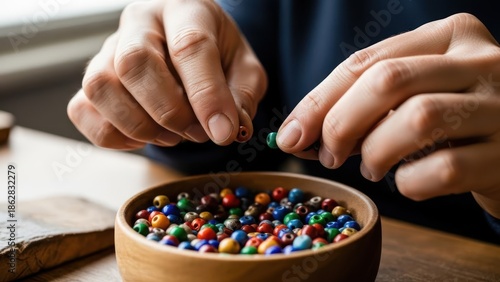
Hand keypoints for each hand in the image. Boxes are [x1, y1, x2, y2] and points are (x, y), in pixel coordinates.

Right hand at [68, 0, 265, 149]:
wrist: (189, 50)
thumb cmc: (218, 58)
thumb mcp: (244, 71)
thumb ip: (241, 97)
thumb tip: (228, 130)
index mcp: (185, 9)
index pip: (190, 45)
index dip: (206, 95)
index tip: (223, 132)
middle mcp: (140, 22)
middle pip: (135, 62)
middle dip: (169, 111)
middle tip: (196, 133)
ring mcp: (108, 49)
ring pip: (101, 87)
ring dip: (140, 125)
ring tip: (172, 135)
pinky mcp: (90, 78)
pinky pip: (83, 110)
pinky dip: (114, 135)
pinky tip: (144, 136)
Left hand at [277, 13, 499, 217]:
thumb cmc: (452, 119)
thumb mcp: (415, 93)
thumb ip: (362, 103)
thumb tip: (296, 134)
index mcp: (448, 36)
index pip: (366, 61)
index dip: (319, 101)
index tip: (290, 135)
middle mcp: (481, 61)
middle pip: (387, 81)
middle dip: (340, 123)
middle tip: (327, 155)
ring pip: (417, 119)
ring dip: (375, 152)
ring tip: (371, 167)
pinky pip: (444, 169)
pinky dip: (409, 183)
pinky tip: (406, 182)